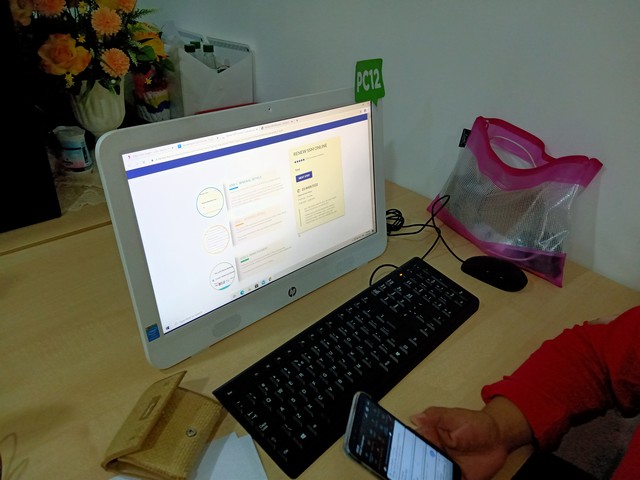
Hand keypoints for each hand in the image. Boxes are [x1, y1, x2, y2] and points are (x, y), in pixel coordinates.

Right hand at [410, 397, 531, 479]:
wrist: (499, 438)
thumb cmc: (476, 423)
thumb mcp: (455, 417)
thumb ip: (435, 416)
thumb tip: (414, 418)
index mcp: (430, 437)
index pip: (411, 446)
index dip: (404, 453)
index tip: (399, 459)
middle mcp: (435, 454)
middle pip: (418, 466)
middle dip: (414, 471)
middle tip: (412, 474)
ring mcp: (446, 468)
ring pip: (431, 476)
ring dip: (426, 477)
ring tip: (421, 478)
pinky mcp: (458, 479)